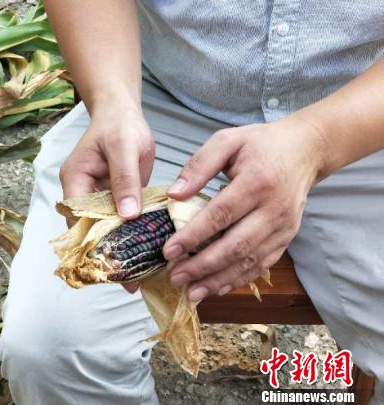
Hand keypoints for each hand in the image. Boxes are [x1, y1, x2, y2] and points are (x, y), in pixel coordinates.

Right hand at [60, 102, 153, 293]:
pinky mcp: (113, 200)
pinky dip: (129, 238)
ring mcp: (97, 198)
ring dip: (119, 251)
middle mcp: (82, 193)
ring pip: (104, 230)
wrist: (123, 113)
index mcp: (75, 180)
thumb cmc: (120, 125)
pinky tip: (145, 255)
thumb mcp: (125, 147)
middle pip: (89, 231)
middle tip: (129, 282)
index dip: (94, 243)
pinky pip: (118, 223)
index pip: (79, 219)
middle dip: (107, 255)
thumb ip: (126, 180)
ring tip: (138, 278)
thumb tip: (128, 216)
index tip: (113, 266)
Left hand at [162, 118, 327, 300]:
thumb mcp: (227, 140)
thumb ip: (200, 165)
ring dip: (219, 280)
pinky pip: (262, 264)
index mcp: (257, 182)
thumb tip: (175, 194)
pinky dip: (239, 279)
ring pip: (249, 261)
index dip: (193, 236)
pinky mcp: (287, 238)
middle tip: (176, 278)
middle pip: (235, 245)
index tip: (168, 252)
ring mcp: (284, 227)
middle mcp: (274, 209)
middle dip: (203, 266)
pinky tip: (217, 288)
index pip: (220, 215)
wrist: (305, 150)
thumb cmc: (261, 144)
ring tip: (192, 293)